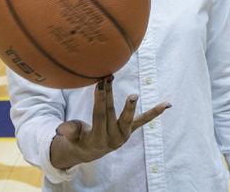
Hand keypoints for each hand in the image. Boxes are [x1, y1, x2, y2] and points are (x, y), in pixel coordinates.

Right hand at [50, 76, 170, 168]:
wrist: (90, 151)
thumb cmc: (78, 138)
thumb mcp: (72, 137)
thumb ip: (70, 132)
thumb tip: (63, 128)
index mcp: (97, 138)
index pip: (98, 115)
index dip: (99, 100)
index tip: (99, 83)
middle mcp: (113, 138)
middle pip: (110, 113)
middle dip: (108, 95)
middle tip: (108, 79)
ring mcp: (124, 134)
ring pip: (128, 119)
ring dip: (131, 107)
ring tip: (133, 95)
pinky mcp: (130, 130)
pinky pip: (143, 121)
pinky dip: (154, 112)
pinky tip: (167, 104)